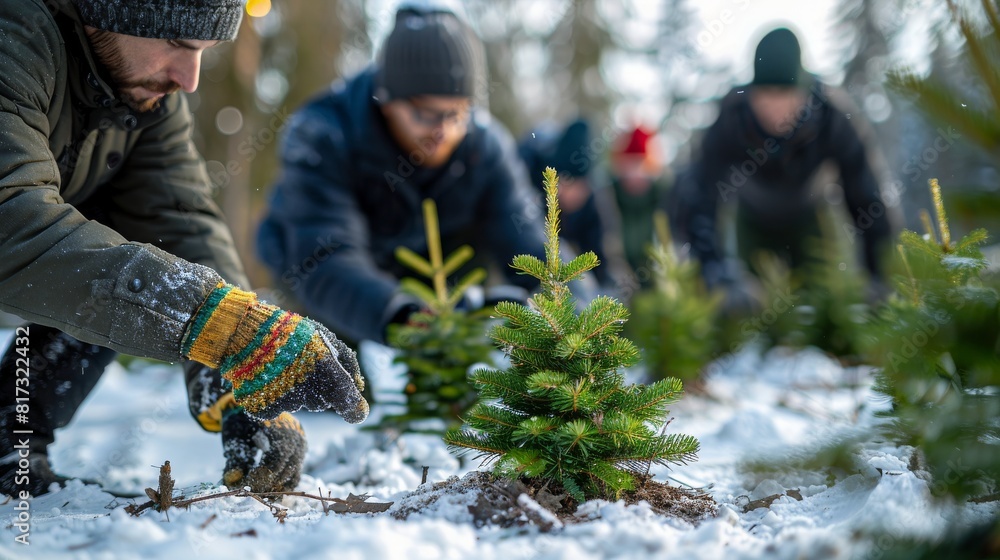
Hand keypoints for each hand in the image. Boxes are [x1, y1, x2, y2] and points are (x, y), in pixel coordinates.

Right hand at [182, 283, 367, 422]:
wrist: (246, 332)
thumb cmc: (292, 333)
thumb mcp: (326, 338)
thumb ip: (348, 364)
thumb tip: (360, 387)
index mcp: (329, 373)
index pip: (349, 403)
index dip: (355, 409)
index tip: (357, 411)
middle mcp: (310, 391)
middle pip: (323, 402)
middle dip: (319, 388)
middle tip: (303, 365)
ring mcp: (287, 402)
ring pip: (301, 403)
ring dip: (296, 389)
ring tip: (284, 366)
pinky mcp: (265, 408)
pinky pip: (277, 407)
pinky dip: (274, 396)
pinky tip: (269, 377)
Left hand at [221, 408, 305, 491]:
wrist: (252, 408)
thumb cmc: (241, 421)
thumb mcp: (235, 437)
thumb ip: (234, 460)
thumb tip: (232, 484)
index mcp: (281, 426)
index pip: (277, 458)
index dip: (262, 476)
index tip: (245, 486)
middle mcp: (296, 435)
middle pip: (286, 469)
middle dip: (266, 485)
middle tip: (248, 493)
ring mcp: (300, 444)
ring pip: (292, 475)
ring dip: (274, 488)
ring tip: (255, 493)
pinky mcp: (299, 453)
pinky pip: (294, 475)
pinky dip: (281, 486)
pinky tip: (265, 490)